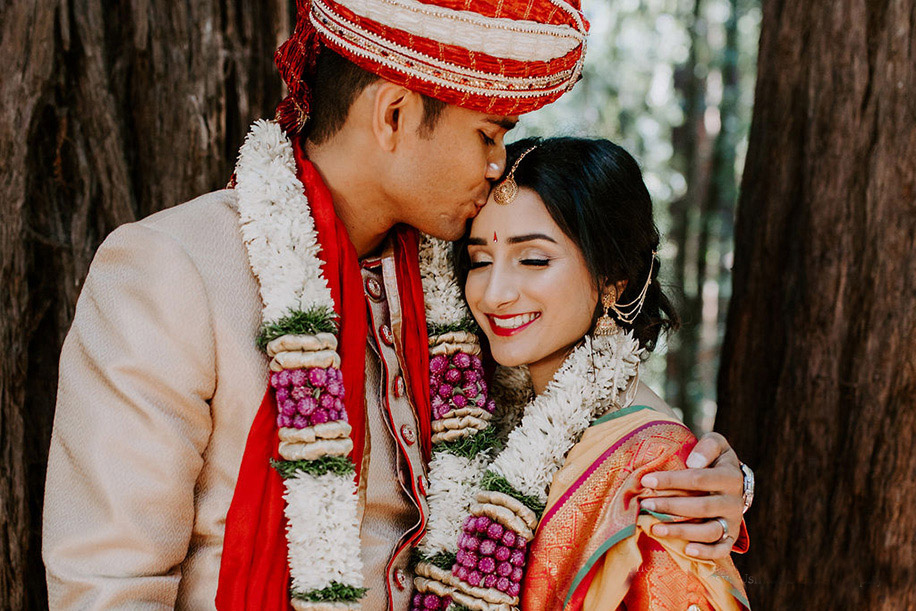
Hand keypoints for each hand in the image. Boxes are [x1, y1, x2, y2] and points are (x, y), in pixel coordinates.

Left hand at [639, 432, 743, 559]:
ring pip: (710, 531)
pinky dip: (706, 552)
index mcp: (730, 477)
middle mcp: (734, 501)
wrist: (732, 481)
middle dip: (671, 506)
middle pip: (702, 506)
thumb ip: (708, 446)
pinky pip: (721, 549)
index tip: (647, 480)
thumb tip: (693, 462)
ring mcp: (732, 521)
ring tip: (655, 529)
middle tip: (646, 503)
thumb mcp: (717, 445)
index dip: (672, 480)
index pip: (699, 479)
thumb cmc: (715, 460)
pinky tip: (686, 550)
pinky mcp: (730, 537)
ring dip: (682, 531)